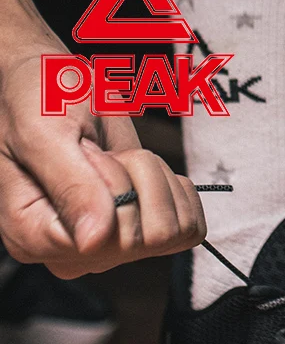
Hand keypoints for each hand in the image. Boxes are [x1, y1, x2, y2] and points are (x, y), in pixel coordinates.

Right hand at [0, 49, 205, 277]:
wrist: (61, 88)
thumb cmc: (39, 101)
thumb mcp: (44, 133)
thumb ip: (70, 186)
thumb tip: (93, 243)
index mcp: (34, 238)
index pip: (108, 241)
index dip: (115, 188)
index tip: (87, 154)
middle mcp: (76, 255)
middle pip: (149, 237)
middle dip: (135, 177)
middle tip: (101, 154)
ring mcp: (113, 250)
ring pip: (174, 231)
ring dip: (155, 179)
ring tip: (118, 161)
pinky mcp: (145, 236)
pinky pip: (190, 229)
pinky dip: (175, 190)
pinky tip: (142, 174)